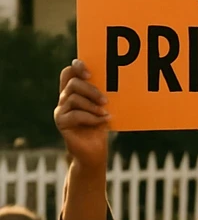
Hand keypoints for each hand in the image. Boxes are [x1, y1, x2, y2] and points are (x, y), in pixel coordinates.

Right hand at [54, 60, 110, 174]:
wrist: (94, 152)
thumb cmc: (101, 127)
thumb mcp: (103, 108)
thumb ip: (101, 95)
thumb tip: (114, 81)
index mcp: (73, 93)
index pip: (68, 73)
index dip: (77, 67)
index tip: (89, 72)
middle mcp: (64, 99)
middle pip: (73, 83)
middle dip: (91, 89)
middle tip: (105, 100)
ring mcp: (61, 111)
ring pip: (74, 98)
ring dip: (93, 106)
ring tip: (105, 113)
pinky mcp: (61, 123)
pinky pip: (75, 114)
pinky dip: (91, 118)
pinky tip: (102, 121)